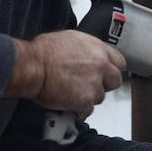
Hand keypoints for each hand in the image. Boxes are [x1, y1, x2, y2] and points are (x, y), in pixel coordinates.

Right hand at [5, 30, 125, 118]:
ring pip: (100, 97)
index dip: (112, 70)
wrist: (31, 65)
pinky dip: (78, 110)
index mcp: (98, 48)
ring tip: (72, 93)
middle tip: (90, 86)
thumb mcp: (71, 40)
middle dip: (104, 85)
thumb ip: (87, 50)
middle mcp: (100, 64)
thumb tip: (89, 57)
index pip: (120, 62)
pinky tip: (68, 104)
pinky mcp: (85, 100)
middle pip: (115, 81)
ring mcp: (94, 83)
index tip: (106, 74)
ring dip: (88, 98)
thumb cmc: (42, 52)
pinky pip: (87, 110)